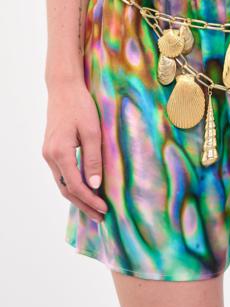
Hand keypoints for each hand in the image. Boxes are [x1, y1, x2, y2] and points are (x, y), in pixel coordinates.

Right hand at [42, 81, 107, 221]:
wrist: (64, 89)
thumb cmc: (81, 106)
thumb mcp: (93, 132)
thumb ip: (93, 159)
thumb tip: (95, 185)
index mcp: (59, 153)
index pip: (75, 186)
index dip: (90, 200)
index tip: (104, 209)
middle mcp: (49, 156)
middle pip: (66, 189)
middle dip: (84, 205)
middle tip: (101, 217)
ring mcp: (48, 153)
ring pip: (62, 183)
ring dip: (78, 198)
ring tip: (94, 209)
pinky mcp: (51, 150)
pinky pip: (61, 174)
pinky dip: (73, 186)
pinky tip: (85, 192)